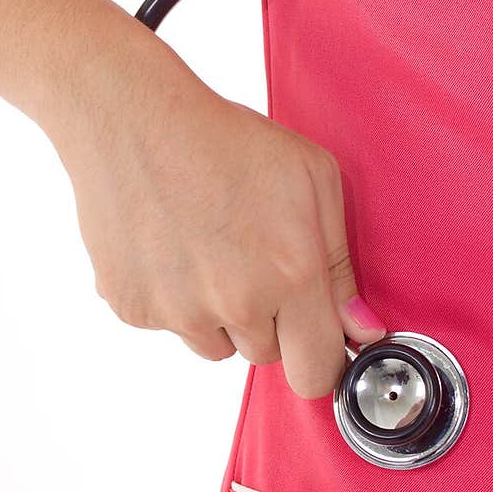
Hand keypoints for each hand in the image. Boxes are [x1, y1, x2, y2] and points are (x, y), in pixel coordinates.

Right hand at [60, 59, 386, 398]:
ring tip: (208, 249)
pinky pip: (167, 325)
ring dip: (218, 315)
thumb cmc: (222, 139)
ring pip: (215, 345)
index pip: (317, 371)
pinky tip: (170, 246)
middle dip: (268, 322)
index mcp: (290, 274)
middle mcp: (236, 302)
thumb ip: (339, 264)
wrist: (132, 120)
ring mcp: (179, 311)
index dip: (320, 357)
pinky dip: (171, 298)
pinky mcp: (133, 308)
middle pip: (266, 356)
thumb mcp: (312, 179)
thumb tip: (360, 330)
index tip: (314, 338)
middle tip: (250, 260)